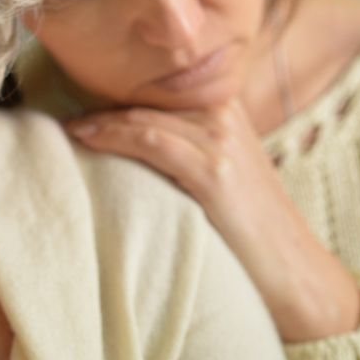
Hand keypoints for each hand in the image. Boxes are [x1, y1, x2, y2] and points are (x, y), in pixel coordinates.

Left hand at [66, 99, 359, 341]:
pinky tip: (86, 138)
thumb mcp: (226, 169)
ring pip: (144, 116)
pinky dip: (112, 136)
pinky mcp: (214, 172)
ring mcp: (222, 141)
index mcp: (228, 108)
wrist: (295, 272)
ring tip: (69, 127)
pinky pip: (150, 142)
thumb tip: (139, 134)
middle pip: (149, 96)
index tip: (82, 96)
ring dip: (99, 119)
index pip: (162, 87)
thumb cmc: (252, 226)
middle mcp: (226, 115)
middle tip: (64, 107)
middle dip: (103, 100)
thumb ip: (191, 142)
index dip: (120, 90)